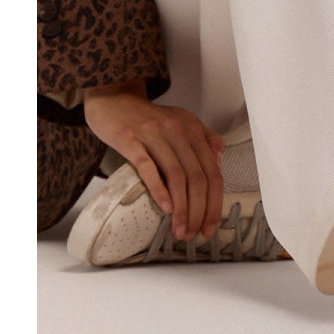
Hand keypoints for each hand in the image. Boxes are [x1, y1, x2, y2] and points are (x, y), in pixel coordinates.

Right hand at [83, 80, 225, 240]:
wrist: (115, 99)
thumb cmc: (149, 118)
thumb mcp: (182, 122)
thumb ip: (205, 138)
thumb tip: (219, 162)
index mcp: (193, 130)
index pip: (212, 171)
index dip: (215, 201)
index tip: (210, 225)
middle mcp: (178, 132)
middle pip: (197, 177)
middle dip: (199, 210)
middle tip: (194, 234)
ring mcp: (154, 135)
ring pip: (176, 175)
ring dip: (181, 207)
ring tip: (179, 230)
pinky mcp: (131, 140)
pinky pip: (148, 166)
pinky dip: (159, 188)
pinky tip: (164, 208)